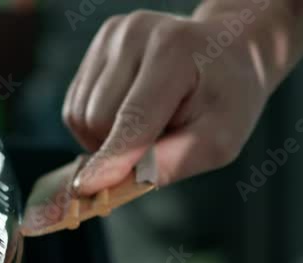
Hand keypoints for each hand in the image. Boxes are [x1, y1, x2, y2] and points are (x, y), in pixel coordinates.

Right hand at [62, 9, 277, 193]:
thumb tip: (118, 185)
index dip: (112, 157)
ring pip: (80, 115)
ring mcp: (113, 35)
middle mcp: (135, 33)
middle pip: (98, 119)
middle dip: (119, 148)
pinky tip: (128, 113)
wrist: (227, 52)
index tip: (86, 189)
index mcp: (175, 50)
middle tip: (158, 141)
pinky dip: (96, 123)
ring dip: (105, 138)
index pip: (134, 117)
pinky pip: (76, 105)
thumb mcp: (219, 139)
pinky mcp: (98, 44)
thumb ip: (172, 162)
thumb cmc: (227, 99)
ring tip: (146, 125)